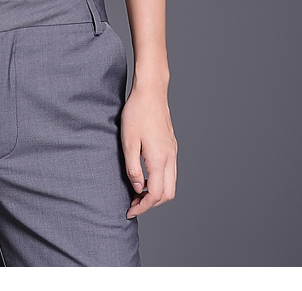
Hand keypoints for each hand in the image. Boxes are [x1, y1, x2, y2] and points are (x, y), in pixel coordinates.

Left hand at [120, 85, 176, 218]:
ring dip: (156, 193)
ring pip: (171, 184)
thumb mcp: (128, 141)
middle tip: (133, 203)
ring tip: (137, 191)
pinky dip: (160, 181)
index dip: (142, 207)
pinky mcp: (171, 145)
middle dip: (151, 203)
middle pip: (167, 194)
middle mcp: (170, 158)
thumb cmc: (137, 113)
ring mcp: (173, 151)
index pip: (155, 195)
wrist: (151, 91)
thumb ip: (133, 168)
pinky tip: (145, 175)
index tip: (130, 210)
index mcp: (159, 159)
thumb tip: (137, 188)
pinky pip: (170, 172)